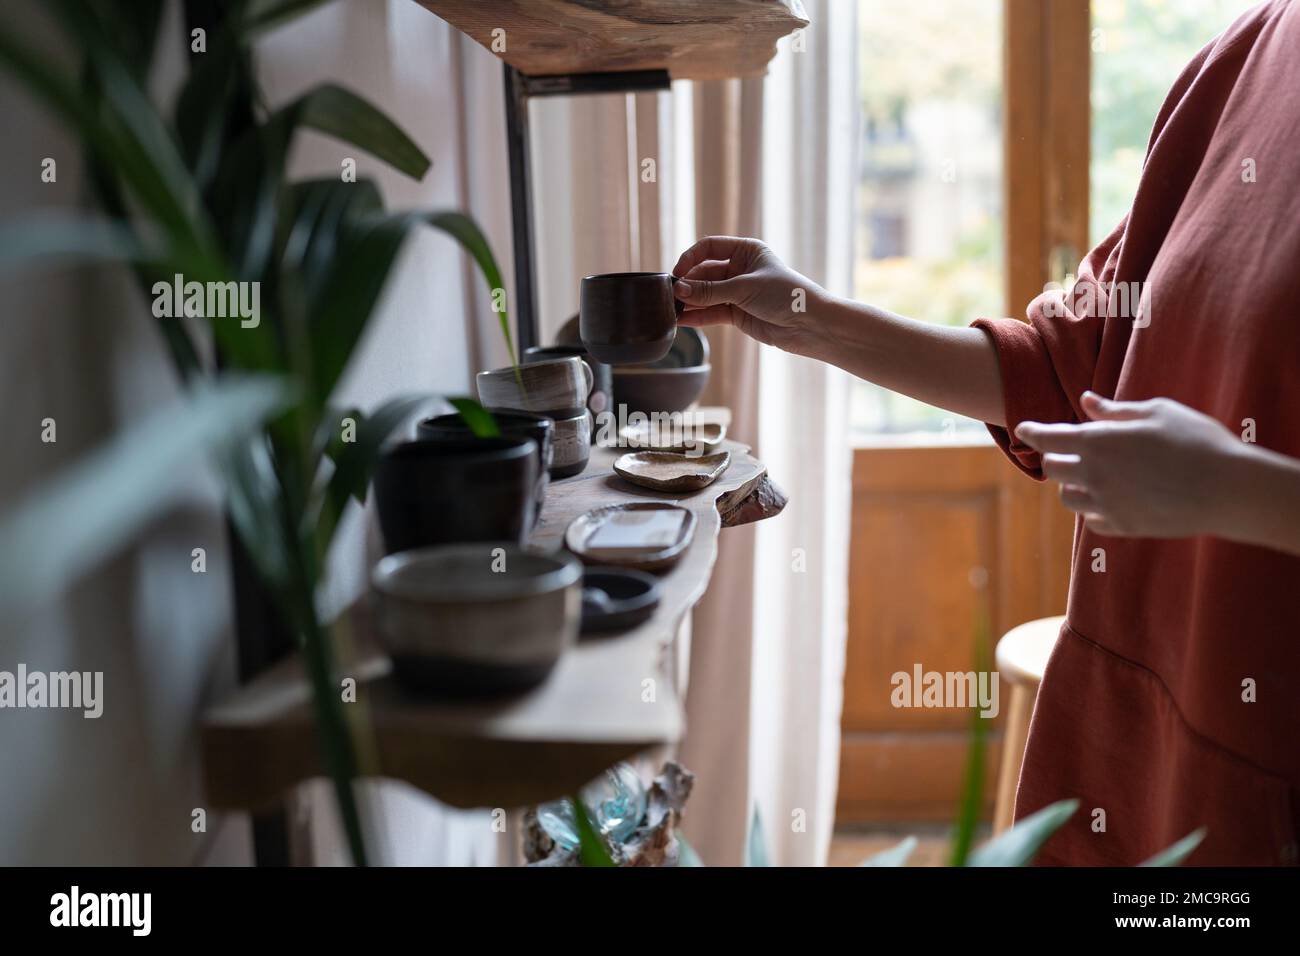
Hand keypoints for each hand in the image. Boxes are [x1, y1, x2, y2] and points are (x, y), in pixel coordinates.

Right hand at [672, 236, 824, 355]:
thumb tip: (678, 289)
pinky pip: (711, 313)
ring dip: (689, 302)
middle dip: (688, 284)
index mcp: (745, 251)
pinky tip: (682, 320)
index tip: (677, 274)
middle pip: (704, 273)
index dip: (690, 258)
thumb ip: (710, 290)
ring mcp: (737, 292)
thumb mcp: (744, 288)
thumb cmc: (785, 295)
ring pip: (706, 295)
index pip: (709, 248)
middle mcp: (739, 269)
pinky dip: (697, 316)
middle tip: (670, 296)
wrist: (810, 325)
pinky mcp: (737, 314)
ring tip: (670, 310)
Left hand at [1014, 392, 1244, 538]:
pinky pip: (1092, 520)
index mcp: (1099, 442)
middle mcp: (1094, 475)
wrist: (1227, 490)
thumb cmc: (1196, 441)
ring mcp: (1106, 504)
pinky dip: (1094, 509)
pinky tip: (1110, 499)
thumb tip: (1087, 401)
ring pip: (1068, 498)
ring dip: (1073, 485)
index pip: (1049, 438)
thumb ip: (1115, 411)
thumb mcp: (1156, 412)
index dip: (1032, 431)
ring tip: (1092, 475)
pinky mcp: (1122, 526)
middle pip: (1052, 469)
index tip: (1022, 428)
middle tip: (1067, 451)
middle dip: (1055, 457)